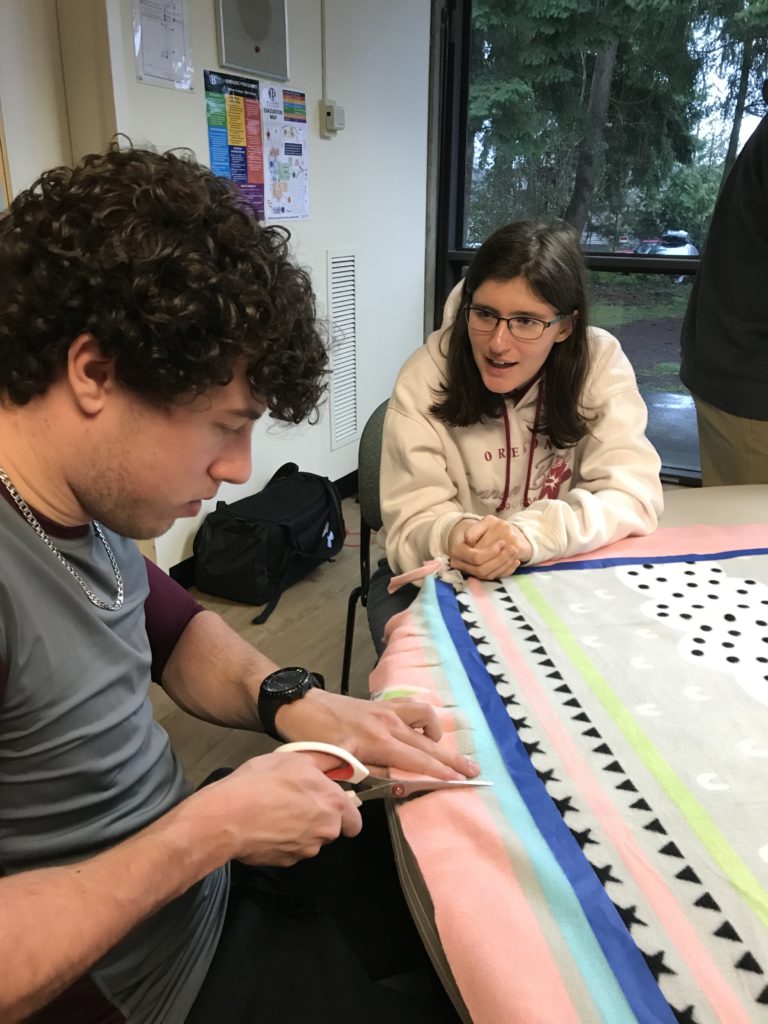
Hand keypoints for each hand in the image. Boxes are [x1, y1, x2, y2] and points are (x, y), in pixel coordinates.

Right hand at [190, 749, 361, 866]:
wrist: (226, 817)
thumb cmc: (262, 782)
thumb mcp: (294, 759)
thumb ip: (325, 761)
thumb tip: (345, 754)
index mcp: (333, 804)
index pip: (355, 821)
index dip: (344, 812)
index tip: (328, 803)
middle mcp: (325, 831)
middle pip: (331, 829)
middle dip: (318, 819)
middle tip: (295, 802)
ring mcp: (305, 850)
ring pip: (310, 841)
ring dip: (299, 830)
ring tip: (275, 812)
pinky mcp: (285, 863)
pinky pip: (290, 850)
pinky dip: (282, 841)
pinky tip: (264, 828)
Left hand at [274, 688, 479, 780]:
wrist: (300, 706)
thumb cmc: (313, 739)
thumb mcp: (338, 762)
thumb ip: (370, 772)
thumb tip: (396, 779)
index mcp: (379, 740)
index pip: (418, 759)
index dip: (441, 772)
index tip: (461, 781)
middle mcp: (389, 723)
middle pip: (428, 743)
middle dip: (452, 759)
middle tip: (474, 771)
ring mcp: (387, 710)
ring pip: (425, 719)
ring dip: (438, 735)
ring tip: (440, 750)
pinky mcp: (382, 704)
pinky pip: (412, 708)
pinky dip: (423, 719)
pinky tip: (421, 730)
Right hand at [449, 516, 531, 579]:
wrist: (486, 536)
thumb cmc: (485, 528)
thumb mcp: (482, 523)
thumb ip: (475, 530)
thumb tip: (471, 541)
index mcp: (457, 551)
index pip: (475, 557)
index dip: (490, 552)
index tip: (502, 542)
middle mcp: (460, 564)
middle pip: (481, 569)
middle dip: (499, 560)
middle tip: (513, 549)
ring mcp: (470, 572)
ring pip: (488, 575)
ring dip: (504, 565)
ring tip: (515, 553)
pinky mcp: (480, 577)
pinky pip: (493, 578)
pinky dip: (506, 571)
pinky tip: (515, 562)